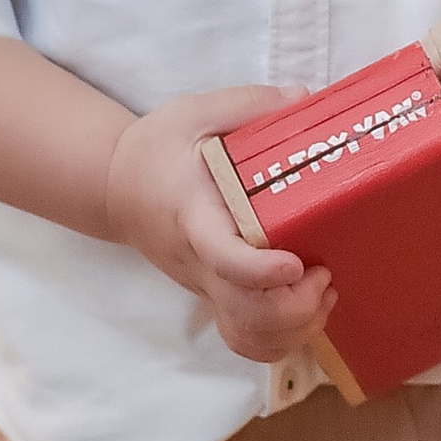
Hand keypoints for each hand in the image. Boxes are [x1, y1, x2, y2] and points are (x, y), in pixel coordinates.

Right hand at [106, 89, 331, 363]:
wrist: (116, 187)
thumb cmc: (158, 148)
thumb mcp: (195, 112)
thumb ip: (248, 105)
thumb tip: (305, 100)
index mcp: (194, 214)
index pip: (222, 255)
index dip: (259, 270)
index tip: (294, 265)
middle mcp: (199, 261)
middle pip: (244, 312)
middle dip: (293, 308)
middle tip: (325, 274)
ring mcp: (206, 286)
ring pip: (248, 336)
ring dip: (293, 329)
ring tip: (324, 293)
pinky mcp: (216, 297)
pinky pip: (246, 340)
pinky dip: (280, 341)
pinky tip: (307, 311)